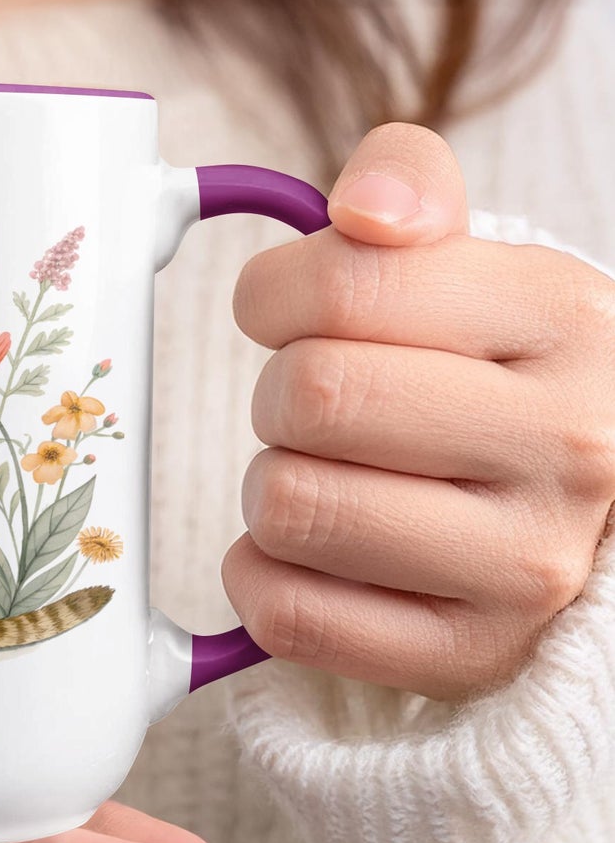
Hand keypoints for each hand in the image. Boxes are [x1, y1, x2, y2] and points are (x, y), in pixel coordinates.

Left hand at [225, 123, 614, 702]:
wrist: (585, 510)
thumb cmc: (497, 375)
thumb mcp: (477, 263)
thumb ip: (408, 187)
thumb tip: (362, 208)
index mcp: (565, 317)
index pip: (343, 287)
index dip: (272, 296)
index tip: (286, 314)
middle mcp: (569, 446)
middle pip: (308, 398)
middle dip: (277, 395)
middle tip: (314, 408)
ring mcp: (526, 567)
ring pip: (289, 507)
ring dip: (270, 486)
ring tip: (324, 477)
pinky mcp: (468, 655)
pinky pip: (288, 614)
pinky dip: (261, 577)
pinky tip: (307, 553)